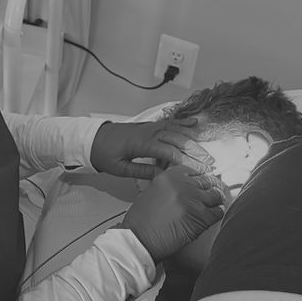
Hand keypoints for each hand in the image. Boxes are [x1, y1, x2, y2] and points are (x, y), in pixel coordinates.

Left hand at [90, 118, 214, 179]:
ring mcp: (150, 127)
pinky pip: (170, 122)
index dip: (184, 159)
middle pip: (176, 139)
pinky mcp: (150, 125)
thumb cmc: (104, 153)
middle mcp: (148, 132)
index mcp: (140, 143)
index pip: (167, 151)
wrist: (93, 138)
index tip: (196, 169)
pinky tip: (195, 124)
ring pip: (176, 130)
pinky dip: (184, 123)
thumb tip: (162, 177)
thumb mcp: (120, 168)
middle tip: (208, 163)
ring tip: (206, 151)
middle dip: (194, 151)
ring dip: (193, 140)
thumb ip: (142, 172)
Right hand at [121, 165, 225, 261]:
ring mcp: (193, 199)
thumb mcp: (151, 193)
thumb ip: (170, 187)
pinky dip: (216, 215)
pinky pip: (218, 212)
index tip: (203, 183)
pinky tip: (209, 218)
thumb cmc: (140, 222)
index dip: (200, 179)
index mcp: (169, 177)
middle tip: (211, 195)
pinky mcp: (200, 216)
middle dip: (210, 189)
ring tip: (211, 208)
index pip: (194, 171)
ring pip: (216, 195)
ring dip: (214, 202)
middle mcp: (183, 185)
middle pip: (207, 181)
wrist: (139, 239)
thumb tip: (185, 189)